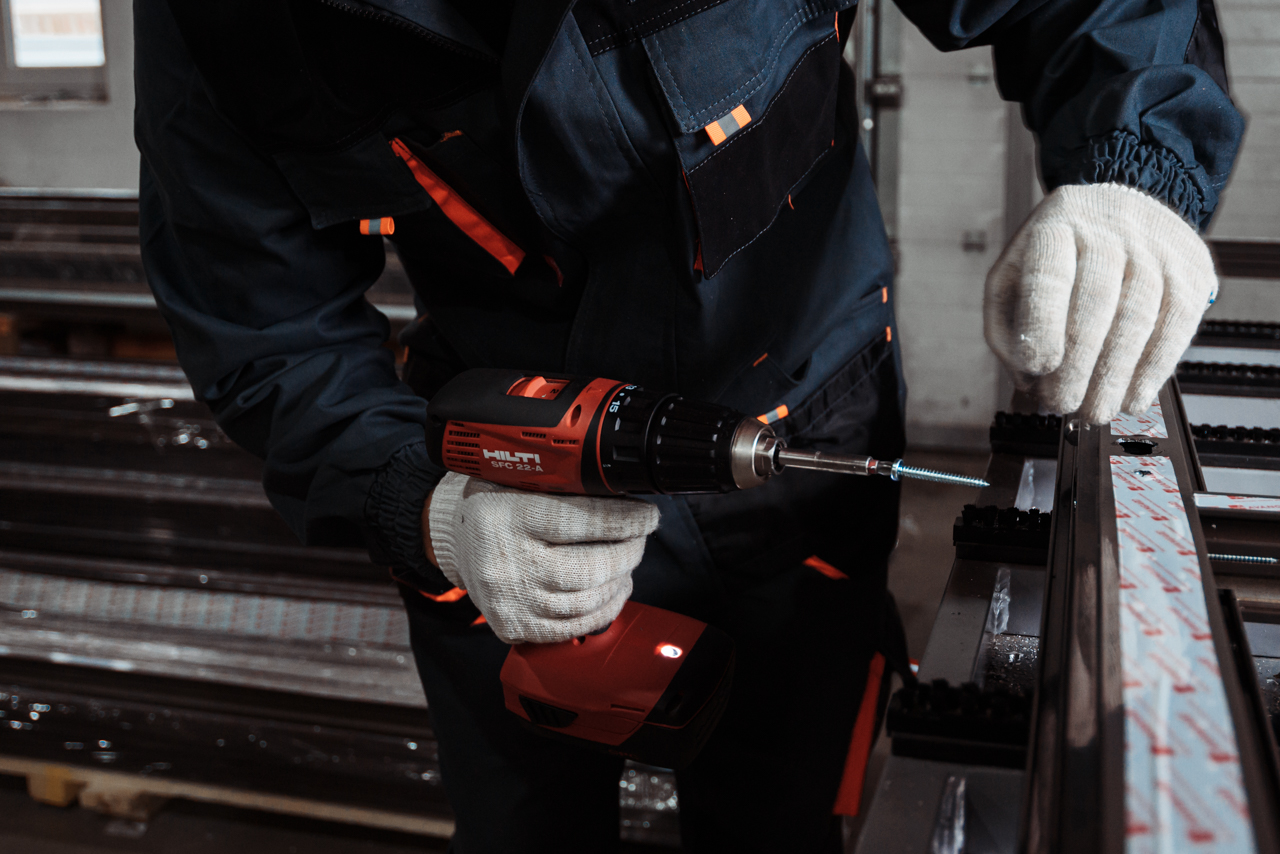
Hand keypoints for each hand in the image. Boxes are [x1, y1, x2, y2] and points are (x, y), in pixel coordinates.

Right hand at [422, 472, 659, 643]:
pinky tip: (612, 592)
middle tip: (639, 540)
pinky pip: (571, 628)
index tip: (648, 516)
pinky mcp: (514, 626)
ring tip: (628, 565)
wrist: (455, 540)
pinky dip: (602, 611)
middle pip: (587, 569)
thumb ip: (566, 488)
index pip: (578, 521)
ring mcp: (509, 601)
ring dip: (619, 582)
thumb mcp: (521, 480)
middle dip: (626, 554)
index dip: (623, 520)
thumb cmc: (495, 504)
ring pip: (586, 601)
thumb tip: (625, 496)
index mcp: (507, 516)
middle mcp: (506, 563)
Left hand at [984, 183, 1215, 423]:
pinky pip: (1176, 322)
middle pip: (1096, 302)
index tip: (1038, 368)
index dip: (1044, 323)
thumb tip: (1027, 381)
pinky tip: (1133, 399)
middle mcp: (1107, 228)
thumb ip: (1007, 328)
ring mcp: (1155, 245)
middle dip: (1079, 364)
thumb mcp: (1014, 277)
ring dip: (1116, 375)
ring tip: (1095, 413)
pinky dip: (1154, 368)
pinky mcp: (1190, 267)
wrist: (1120, 210)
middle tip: (1064, 406)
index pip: (1049, 274)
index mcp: (1054, 225)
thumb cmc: (1056, 259)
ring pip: (1138, 316)